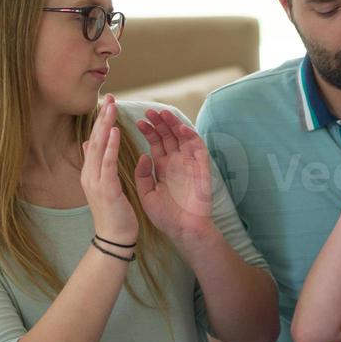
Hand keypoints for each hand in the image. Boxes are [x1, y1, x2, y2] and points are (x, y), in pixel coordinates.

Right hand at [81, 94, 138, 244]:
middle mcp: (89, 173)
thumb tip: (87, 144)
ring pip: (98, 147)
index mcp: (90, 172)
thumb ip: (96, 165)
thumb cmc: (114, 213)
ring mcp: (94, 180)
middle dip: (101, 117)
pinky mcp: (105, 187)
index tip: (107, 104)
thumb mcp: (103, 186)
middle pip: (93, 139)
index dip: (99, 122)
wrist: (114, 238)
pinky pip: (106, 162)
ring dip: (104, 125)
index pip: (94, 141)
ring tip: (111, 106)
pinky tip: (113, 131)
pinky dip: (109, 145)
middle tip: (109, 96)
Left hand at [134, 108, 215, 243]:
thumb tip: (143, 155)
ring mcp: (190, 164)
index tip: (138, 121)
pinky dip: (192, 137)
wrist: (183, 230)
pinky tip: (181, 129)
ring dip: (175, 125)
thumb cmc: (166, 216)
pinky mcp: (202, 169)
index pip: (156, 143)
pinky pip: (198, 149)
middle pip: (169, 136)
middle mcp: (177, 163)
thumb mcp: (146, 195)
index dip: (149, 131)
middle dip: (160, 123)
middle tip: (149, 111)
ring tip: (164, 114)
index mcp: (163, 168)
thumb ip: (143, 175)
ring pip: (183, 138)